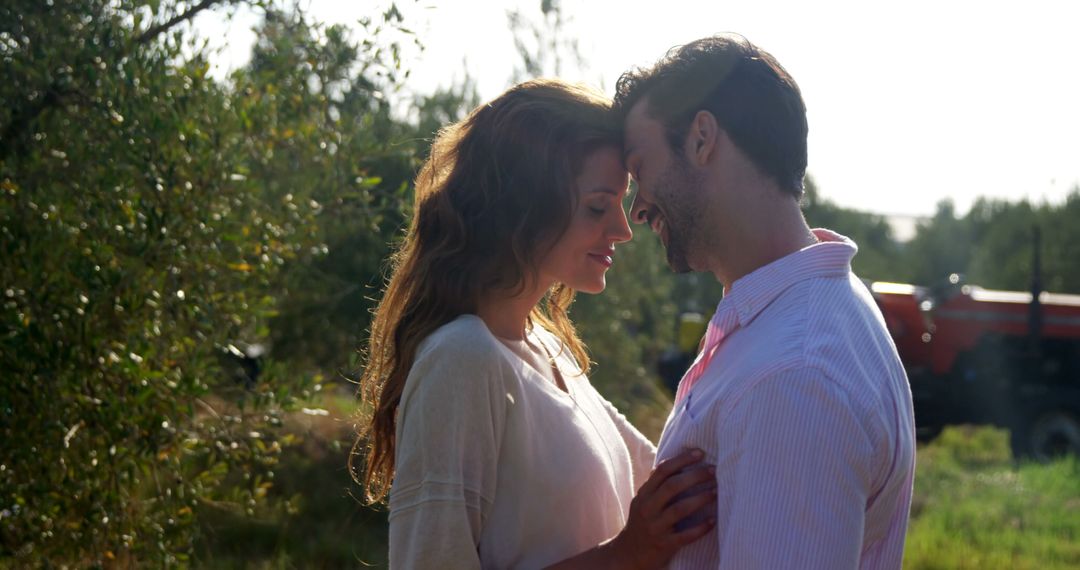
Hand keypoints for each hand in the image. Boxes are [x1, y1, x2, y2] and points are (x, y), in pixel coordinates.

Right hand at [607, 448, 716, 569]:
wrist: (628, 554)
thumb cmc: (641, 523)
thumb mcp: (642, 502)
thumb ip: (655, 484)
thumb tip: (671, 461)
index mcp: (644, 495)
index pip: (662, 471)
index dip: (681, 460)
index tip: (700, 453)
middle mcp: (648, 509)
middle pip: (672, 486)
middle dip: (695, 476)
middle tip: (713, 470)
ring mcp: (655, 527)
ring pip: (679, 509)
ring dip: (700, 499)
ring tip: (716, 491)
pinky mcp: (664, 545)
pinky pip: (685, 536)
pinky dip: (700, 528)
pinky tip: (713, 521)